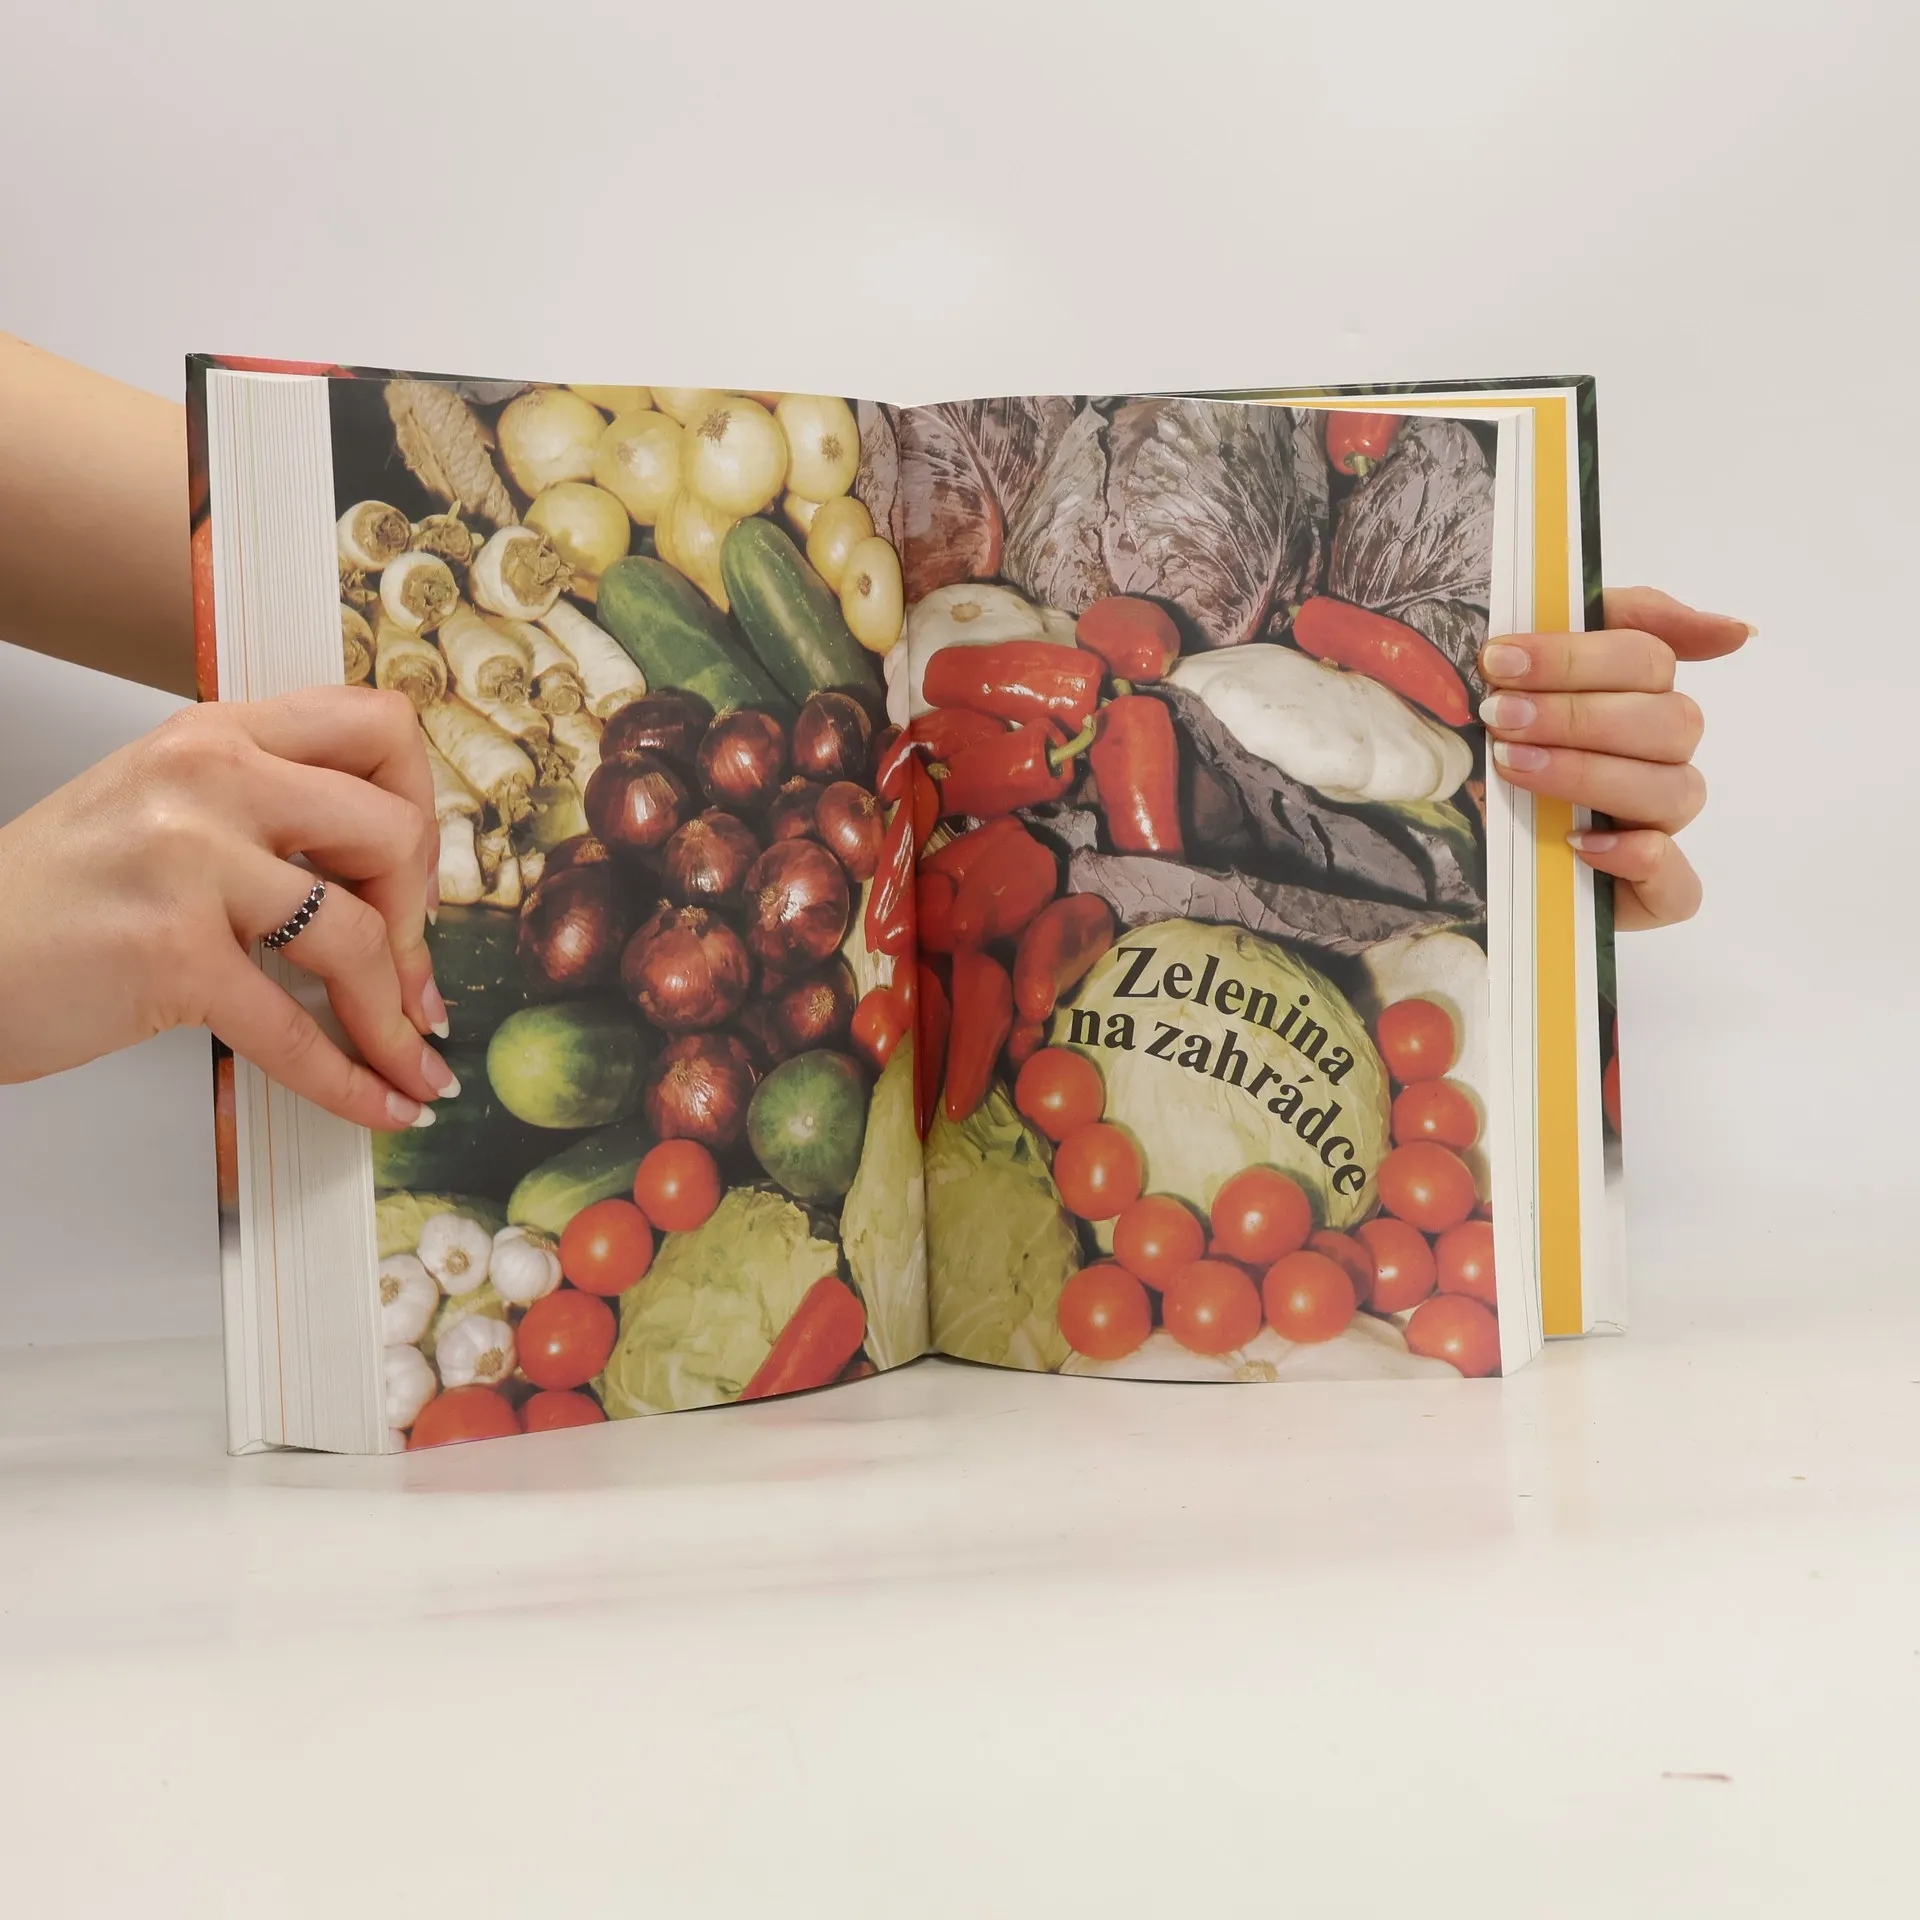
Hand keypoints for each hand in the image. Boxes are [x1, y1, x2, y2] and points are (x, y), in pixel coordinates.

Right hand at [0, 686, 452, 1128]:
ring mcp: (188, 861)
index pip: (378, 726)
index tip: (410, 874)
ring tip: (409, 1056)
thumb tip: (394, 870)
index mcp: (216, 734)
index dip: (420, 805)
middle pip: (391, 829)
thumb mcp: (164, 809)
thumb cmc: (58, 898)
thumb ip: (268, 811)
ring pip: (357, 933)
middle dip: (418, 917)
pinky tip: (382, 1102)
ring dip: (395, 1015)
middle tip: (407, 969)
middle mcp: (208, 778)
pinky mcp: (170, 953)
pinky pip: (296, 1028)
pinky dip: (352, 1079)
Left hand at [1476, 587, 1750, 929]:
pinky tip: (1579, 842)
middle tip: (1499, 717)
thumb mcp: (1528, 669)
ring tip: (1514, 766)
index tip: (1498, 661)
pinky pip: (1678, 885)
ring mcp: (1657, 825)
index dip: (1576, 657)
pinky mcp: (1646, 893)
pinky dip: (1637, 859)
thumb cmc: (1488, 745)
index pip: (1647, 658)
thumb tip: (1735, 632)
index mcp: (1638, 696)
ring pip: (1675, 790)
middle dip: (1577, 716)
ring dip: (1591, 773)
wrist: (1437, 843)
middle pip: (1671, 722)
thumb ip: (1612, 618)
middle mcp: (1658, 758)